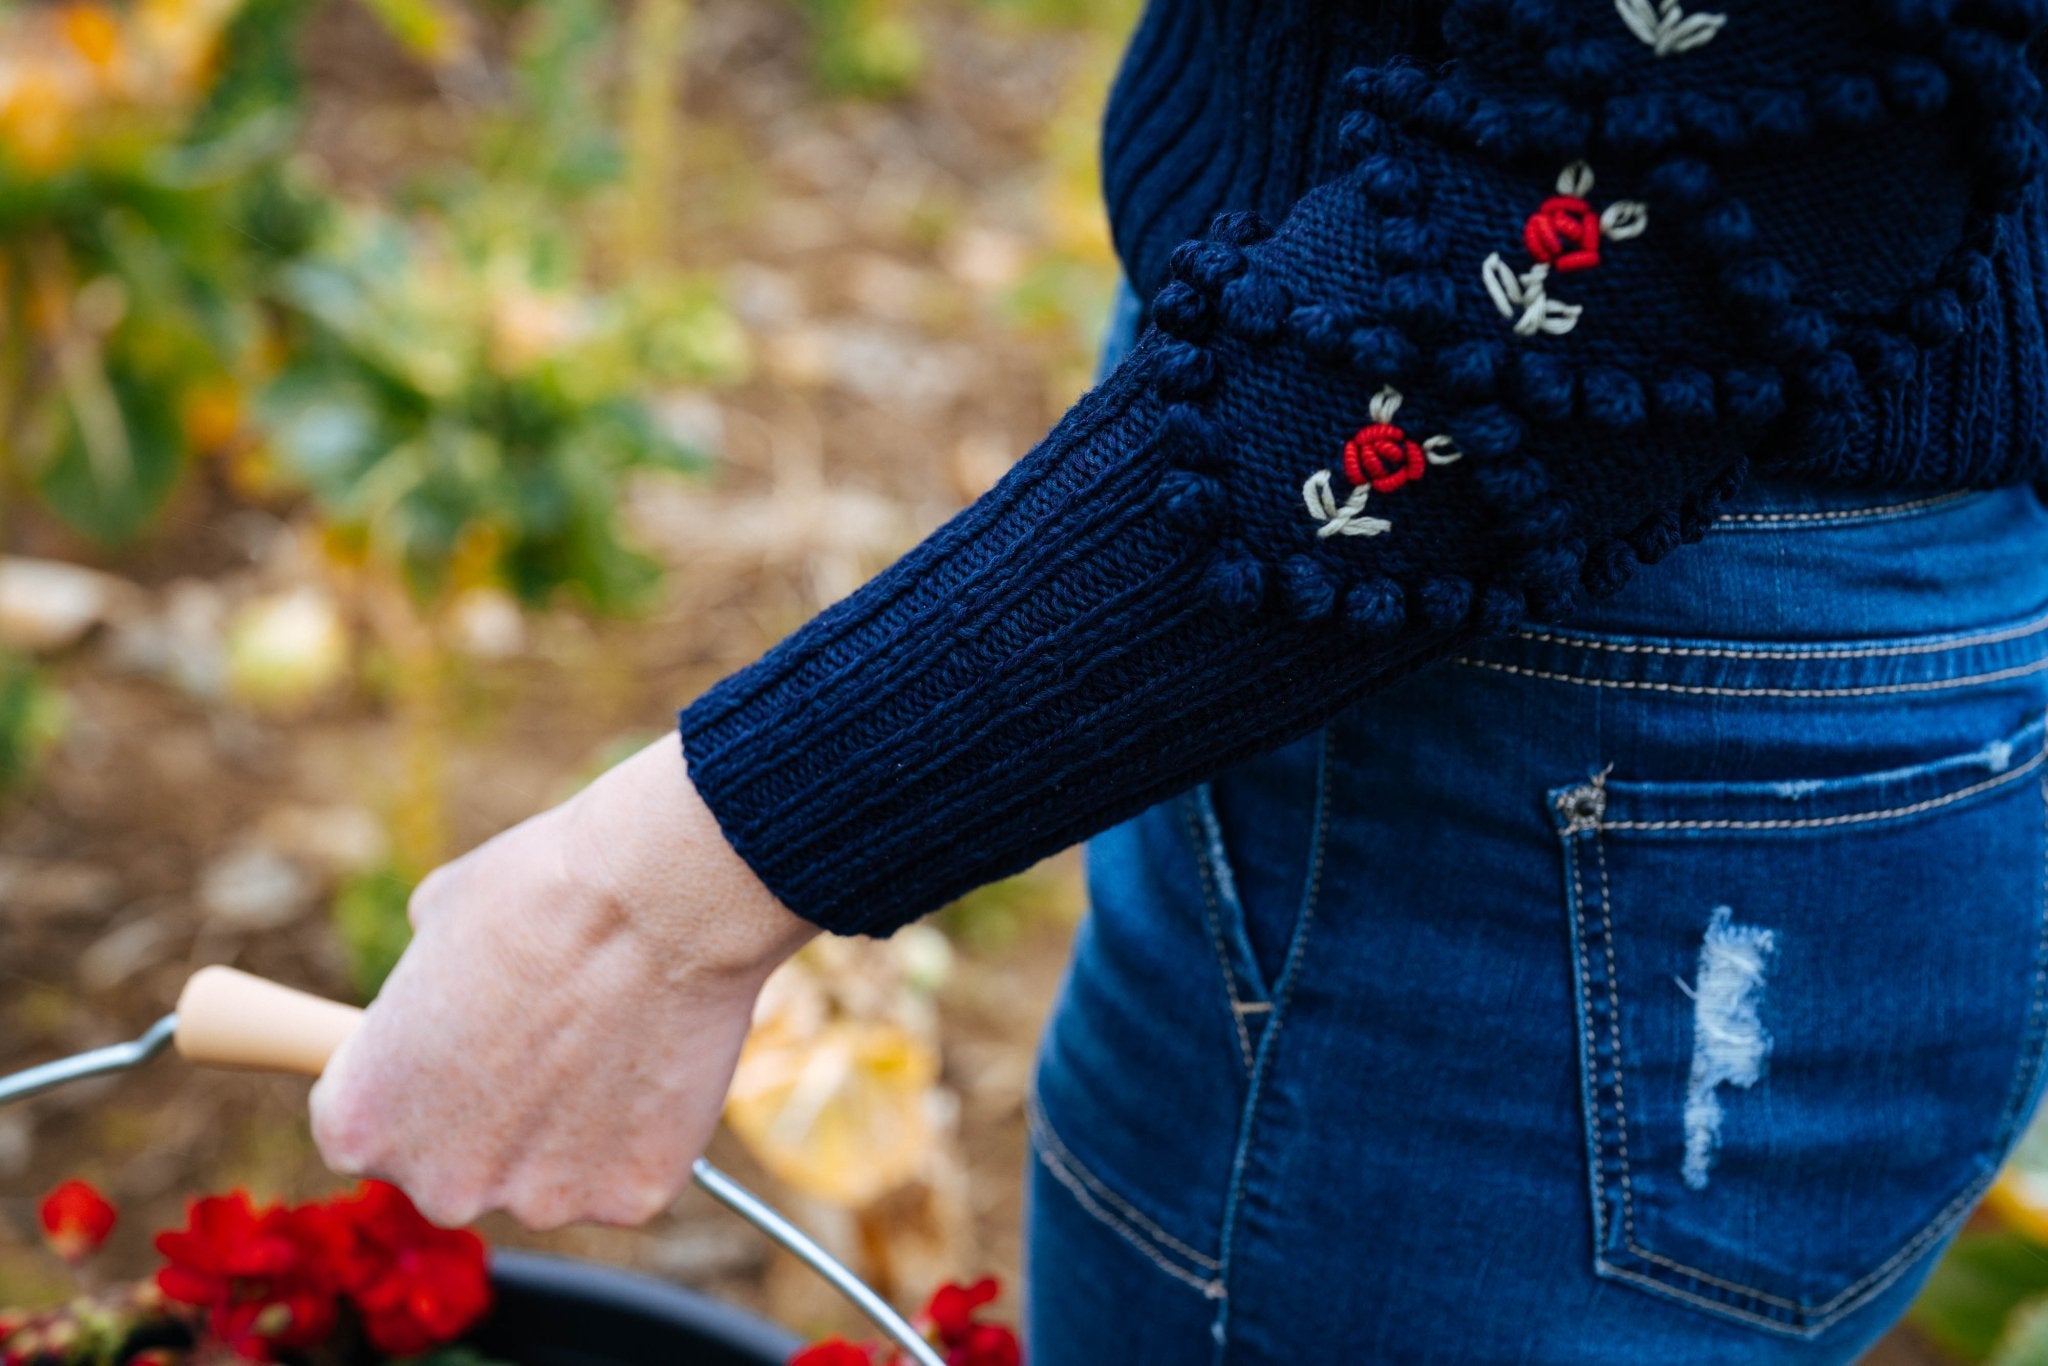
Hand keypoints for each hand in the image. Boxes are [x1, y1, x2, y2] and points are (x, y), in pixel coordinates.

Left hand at [309, 737, 815, 1228]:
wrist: (662, 898)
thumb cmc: (540, 892)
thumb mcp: (436, 923)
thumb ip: (421, 995)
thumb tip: (446, 1001)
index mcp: (361, 1123)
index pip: (366, 1128)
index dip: (414, 1080)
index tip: (454, 1043)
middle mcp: (440, 1186)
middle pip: (457, 1166)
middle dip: (491, 1116)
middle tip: (541, 1037)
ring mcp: (540, 1203)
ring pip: (548, 1175)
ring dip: (570, 1127)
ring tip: (607, 1035)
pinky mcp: (629, 1201)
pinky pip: (625, 1173)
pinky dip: (640, 1131)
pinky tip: (653, 1058)